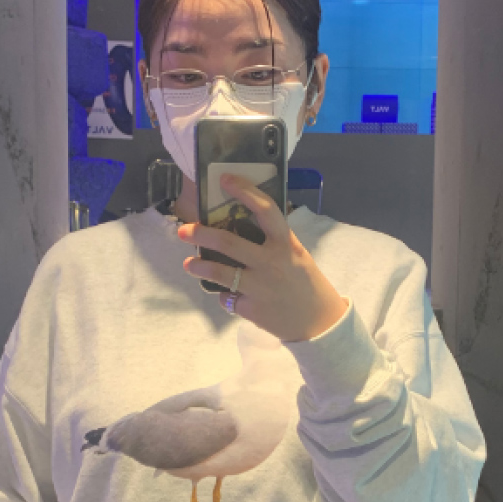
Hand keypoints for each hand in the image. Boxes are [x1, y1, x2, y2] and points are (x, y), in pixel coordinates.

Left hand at [177, 182, 347, 344]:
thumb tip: (241, 222)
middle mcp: (271, 262)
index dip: (245, 192)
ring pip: (220, 273)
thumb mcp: (296, 255)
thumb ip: (273, 241)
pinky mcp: (251, 309)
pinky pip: (228, 298)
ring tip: (188, 264)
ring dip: (199, 266)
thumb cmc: (304, 282)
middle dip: (201, 234)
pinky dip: (225, 295)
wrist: (318, 322)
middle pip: (229, 243)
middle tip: (184, 229)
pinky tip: (228, 295)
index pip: (266, 210)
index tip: (225, 180)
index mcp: (285, 244)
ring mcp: (259, 287)